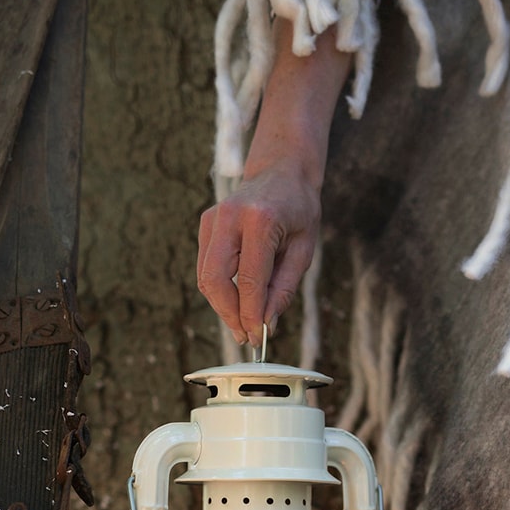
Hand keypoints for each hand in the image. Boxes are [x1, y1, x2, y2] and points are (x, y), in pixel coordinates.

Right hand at [197, 161, 320, 343]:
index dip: (251, 314)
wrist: (281, 171)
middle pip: (215, 280)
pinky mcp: (206, 224)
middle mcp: (230, 217)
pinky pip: (206, 267)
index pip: (248, 280)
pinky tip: (238, 302)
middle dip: (229, 314)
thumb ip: (284, 288)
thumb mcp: (304, 250)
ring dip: (223, 306)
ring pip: (206, 277)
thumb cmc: (299, 210)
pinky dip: (220, 290)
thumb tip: (266, 323)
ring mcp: (213, 219)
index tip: (259, 338)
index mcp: (260, 220)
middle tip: (246, 337)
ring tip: (243, 324)